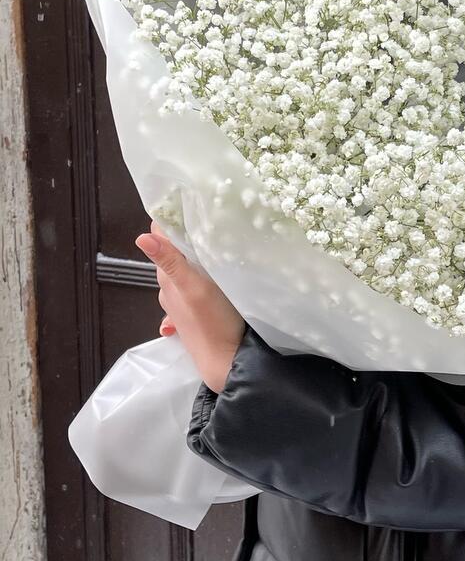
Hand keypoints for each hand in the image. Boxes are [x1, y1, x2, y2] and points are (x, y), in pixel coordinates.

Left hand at [135, 220, 245, 392]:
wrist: (226, 362)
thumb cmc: (213, 322)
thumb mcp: (194, 287)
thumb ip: (171, 262)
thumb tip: (142, 236)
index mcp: (168, 278)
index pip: (161, 239)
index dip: (170, 218)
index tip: (188, 198)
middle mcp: (170, 290)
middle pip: (173, 254)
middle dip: (184, 235)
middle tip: (207, 213)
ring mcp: (182, 304)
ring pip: (184, 271)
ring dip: (193, 256)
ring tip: (213, 238)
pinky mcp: (195, 314)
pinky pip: (194, 287)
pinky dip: (200, 276)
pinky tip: (214, 275)